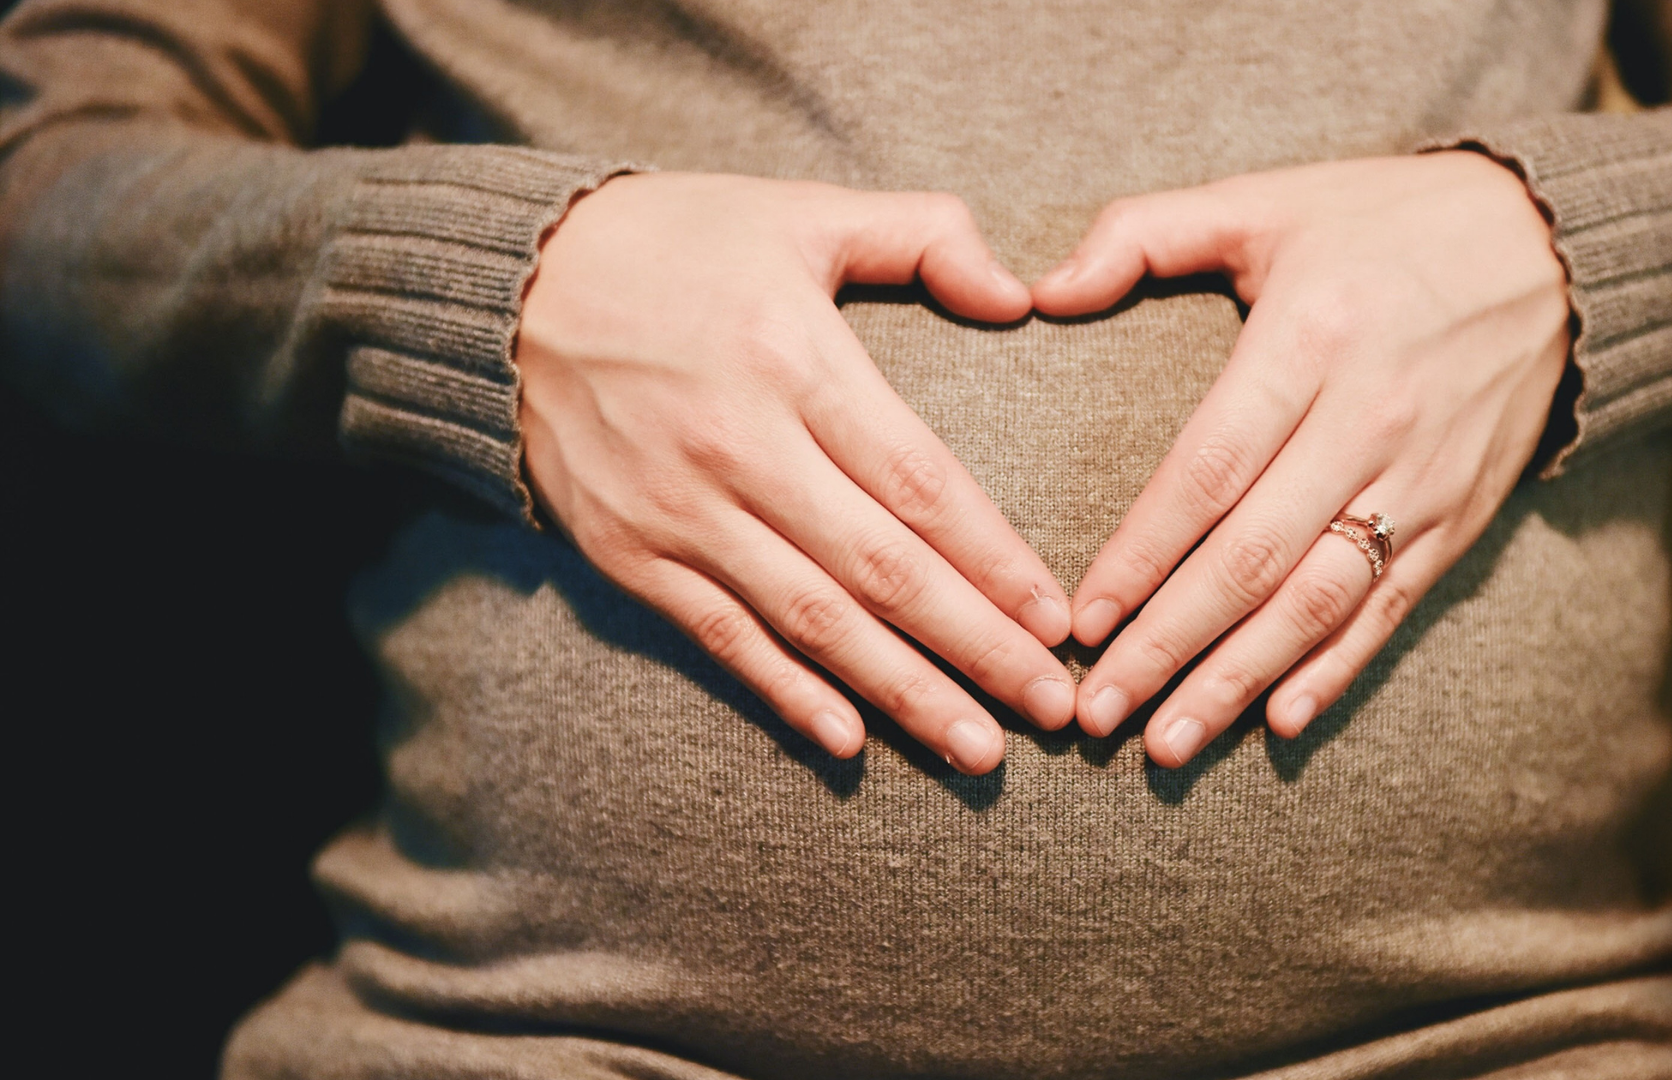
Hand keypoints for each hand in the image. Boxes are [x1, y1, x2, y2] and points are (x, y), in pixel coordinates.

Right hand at [517, 173, 1074, 773]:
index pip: (919, 482)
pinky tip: (851, 743)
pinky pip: (721, 638)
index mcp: (793, 358)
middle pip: (881, 571)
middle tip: (1054, 711)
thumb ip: (922, 236)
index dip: (995, 561)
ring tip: (981, 749)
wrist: (506, 286)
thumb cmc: (675, 243)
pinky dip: (786, 693)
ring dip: (903, 693)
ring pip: (812, 622)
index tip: (1058, 621)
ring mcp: (677, 511)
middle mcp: (738, 446)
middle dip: (977, 648)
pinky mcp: (628, 554)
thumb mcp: (800, 212)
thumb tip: (1020, 295)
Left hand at [1031, 152, 1569, 764]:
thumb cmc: (1384, 223)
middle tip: (1097, 712)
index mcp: (1310, 338)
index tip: (1080, 621)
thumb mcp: (1265, 200)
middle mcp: (1370, 418)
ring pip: (1319, 600)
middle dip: (1169, 644)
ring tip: (1167, 743)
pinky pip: (1392, 607)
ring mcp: (1423, 476)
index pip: (1209, 469)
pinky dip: (1336, 670)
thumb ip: (1144, 234)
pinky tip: (1279, 721)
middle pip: (1254, 557)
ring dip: (1239, 680)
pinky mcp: (1462, 514)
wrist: (1556, 246)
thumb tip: (1040, 290)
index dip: (1141, 554)